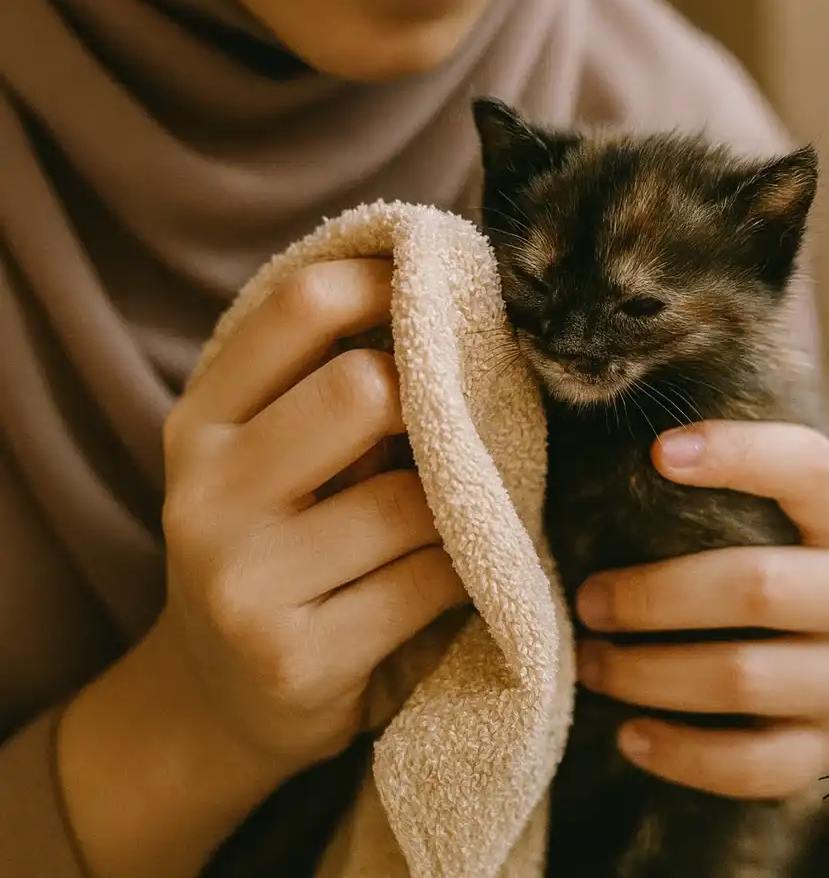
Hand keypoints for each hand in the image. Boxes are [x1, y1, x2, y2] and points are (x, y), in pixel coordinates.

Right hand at [157, 258, 468, 782]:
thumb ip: (324, 381)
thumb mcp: (266, 455)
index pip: (301, 307)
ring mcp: (243, 583)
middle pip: (360, 389)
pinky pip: (429, 581)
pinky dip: (468, 572)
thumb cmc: (277, 547)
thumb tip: (448, 291)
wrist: (217, 706)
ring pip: (408, 498)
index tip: (437, 291)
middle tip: (460, 419)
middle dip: (431, 400)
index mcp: (200, 423)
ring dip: (460, 503)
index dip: (386, 281)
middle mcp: (206, 495)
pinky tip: (462, 575)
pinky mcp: (296, 660)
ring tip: (464, 510)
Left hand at [572, 421, 828, 799]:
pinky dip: (685, 754)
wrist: (828, 653)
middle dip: (657, 595)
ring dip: (651, 674)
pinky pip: (757, 765)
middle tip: (589, 599)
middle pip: (760, 588)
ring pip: (746, 678)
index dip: (739, 454)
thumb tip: (615, 447)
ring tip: (590, 663)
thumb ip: (715, 475)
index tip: (657, 453)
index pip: (811, 467)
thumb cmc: (765, 551)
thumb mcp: (763, 504)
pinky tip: (631, 734)